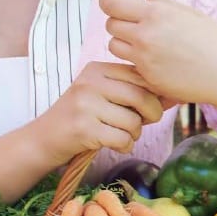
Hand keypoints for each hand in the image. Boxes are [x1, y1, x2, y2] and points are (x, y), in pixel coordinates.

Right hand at [33, 61, 163, 162]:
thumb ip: (132, 92)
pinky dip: (125, 146)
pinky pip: (122, 139)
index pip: (140, 75)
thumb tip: (173, 95)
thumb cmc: (81, 118)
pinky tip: (115, 145)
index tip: (159, 104)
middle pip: (141, 96)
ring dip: (134, 134)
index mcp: (97, 69)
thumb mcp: (102, 95)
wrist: (44, 138)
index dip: (157, 92)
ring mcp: (85, 105)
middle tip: (145, 122)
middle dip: (152, 114)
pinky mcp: (83, 129)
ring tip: (122, 134)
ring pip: (133, 121)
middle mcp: (90, 83)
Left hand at [100, 0, 216, 107]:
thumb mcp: (191, 15)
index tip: (111, 6)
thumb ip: (163, 3)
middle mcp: (146, 34)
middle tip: (135, 29)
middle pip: (110, 25)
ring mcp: (145, 58)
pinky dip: (137, 64)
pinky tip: (156, 63)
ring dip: (124, 45)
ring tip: (144, 47)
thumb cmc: (215, 41)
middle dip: (119, 25)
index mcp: (156, 12)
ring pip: (114, 46)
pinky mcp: (148, 78)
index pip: (111, 5)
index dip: (108, 4)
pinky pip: (129, 66)